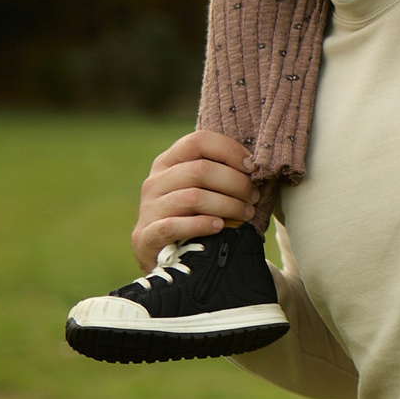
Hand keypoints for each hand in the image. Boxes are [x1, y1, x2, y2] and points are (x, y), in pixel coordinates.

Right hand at [134, 130, 259, 271]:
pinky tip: (219, 227)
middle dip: (236, 183)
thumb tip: (253, 165)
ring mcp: (148, 208)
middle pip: (200, 170)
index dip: (229, 151)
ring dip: (228, 206)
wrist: (167, 257)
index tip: (252, 167)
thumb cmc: (194, 216)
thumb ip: (220, 173)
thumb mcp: (204, 189)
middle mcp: (155, 181)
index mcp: (169, 162)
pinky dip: (201, 225)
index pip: (199, 141)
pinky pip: (174, 226)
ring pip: (193, 197)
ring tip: (246, 214)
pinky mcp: (146, 235)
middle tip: (254, 198)